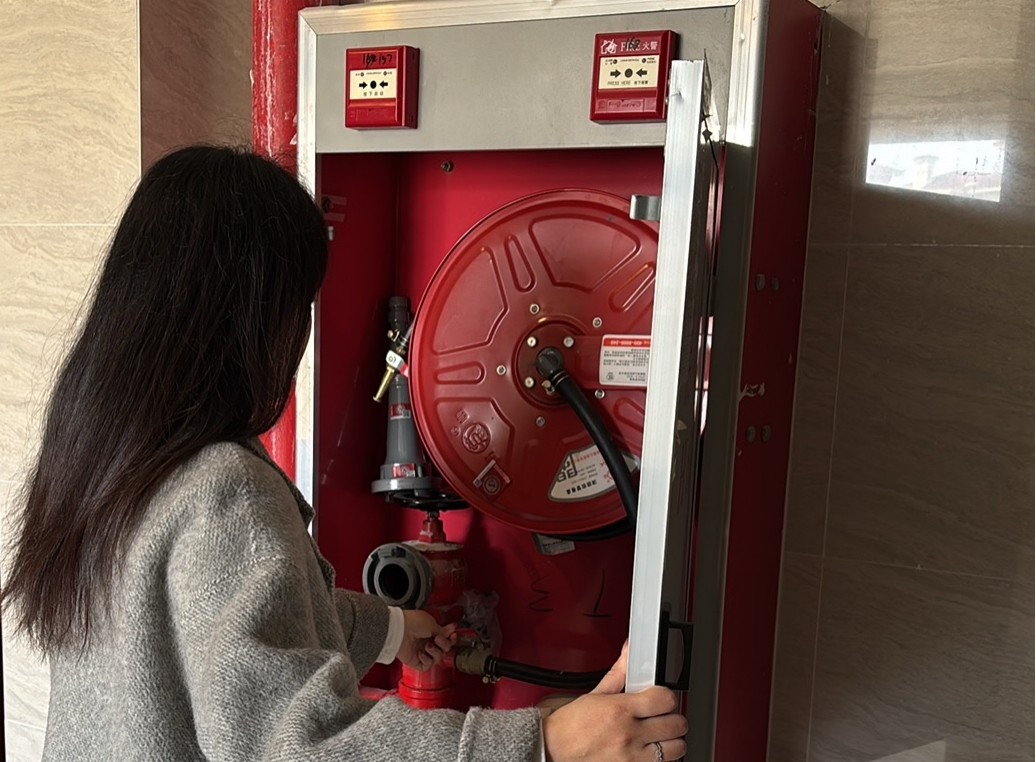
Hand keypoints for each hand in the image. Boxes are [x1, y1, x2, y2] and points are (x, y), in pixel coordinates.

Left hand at [396, 610, 456, 670]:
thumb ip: (443, 631)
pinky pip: (427, 665)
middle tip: (438, 638)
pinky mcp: (416, 661)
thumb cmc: (412, 622)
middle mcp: (426, 641)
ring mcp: (421, 651)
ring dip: (435, 652)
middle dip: (444, 644)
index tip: (453, 636)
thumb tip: (451, 631)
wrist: (399, 630)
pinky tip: (421, 652)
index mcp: (430, 630)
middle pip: (444, 649)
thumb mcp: (432, 623)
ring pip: (437, 658)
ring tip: (428, 645)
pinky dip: (426, 660)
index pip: (445, 638)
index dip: (451, 638)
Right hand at [541, 643, 687, 761]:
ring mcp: (632, 758)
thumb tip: (629, 652)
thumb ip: (618, 674)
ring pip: (677, 749)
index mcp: (620, 710)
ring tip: (659, 736)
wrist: (553, 751)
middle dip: (672, 718)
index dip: (666, 697)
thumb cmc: (570, 727)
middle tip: (662, 717)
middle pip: (677, 724)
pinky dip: (661, 759)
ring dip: (671, 741)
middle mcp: (629, 735)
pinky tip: (649, 751)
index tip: (661, 698)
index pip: (665, 699)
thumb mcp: (594, 695)